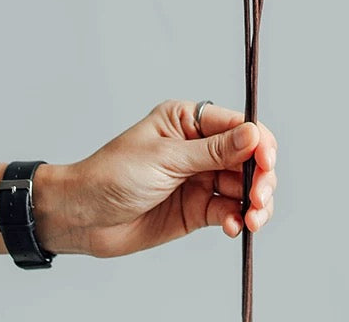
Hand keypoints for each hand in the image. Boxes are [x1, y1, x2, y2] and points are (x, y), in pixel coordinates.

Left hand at [35, 99, 277, 257]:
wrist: (82, 218)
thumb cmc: (113, 175)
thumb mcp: (166, 158)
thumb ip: (213, 151)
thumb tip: (253, 135)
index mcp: (188, 120)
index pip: (238, 125)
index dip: (258, 143)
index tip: (266, 162)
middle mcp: (198, 147)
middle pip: (248, 157)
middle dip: (260, 177)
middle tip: (260, 198)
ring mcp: (199, 178)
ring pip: (243, 187)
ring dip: (254, 203)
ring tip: (252, 219)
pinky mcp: (197, 209)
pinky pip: (229, 211)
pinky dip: (237, 219)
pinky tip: (233, 227)